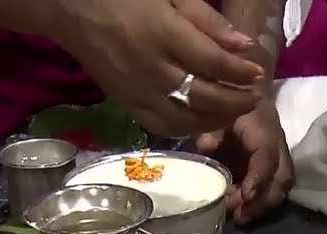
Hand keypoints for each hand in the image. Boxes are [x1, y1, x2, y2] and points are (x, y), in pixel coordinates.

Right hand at [53, 0, 265, 136]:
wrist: (69, 9)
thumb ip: (208, 20)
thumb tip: (244, 46)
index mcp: (162, 33)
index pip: (211, 62)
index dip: (239, 71)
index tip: (258, 72)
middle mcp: (151, 68)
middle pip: (204, 96)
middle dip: (236, 101)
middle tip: (254, 97)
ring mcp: (138, 91)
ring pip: (187, 119)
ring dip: (218, 119)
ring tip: (236, 111)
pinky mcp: (127, 104)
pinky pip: (163, 127)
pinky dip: (189, 129)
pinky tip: (205, 122)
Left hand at [196, 100, 293, 223]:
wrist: (248, 89)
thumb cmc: (229, 102)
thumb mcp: (217, 111)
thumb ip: (212, 129)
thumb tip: (206, 147)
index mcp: (264, 129)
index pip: (267, 157)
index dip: (259, 179)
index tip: (246, 197)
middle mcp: (278, 145)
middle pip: (282, 178)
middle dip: (263, 201)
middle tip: (240, 217)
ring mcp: (280, 156)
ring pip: (282, 186)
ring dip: (264, 205)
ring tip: (241, 217)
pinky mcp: (276, 165)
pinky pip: (276, 187)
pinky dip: (262, 201)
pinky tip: (244, 210)